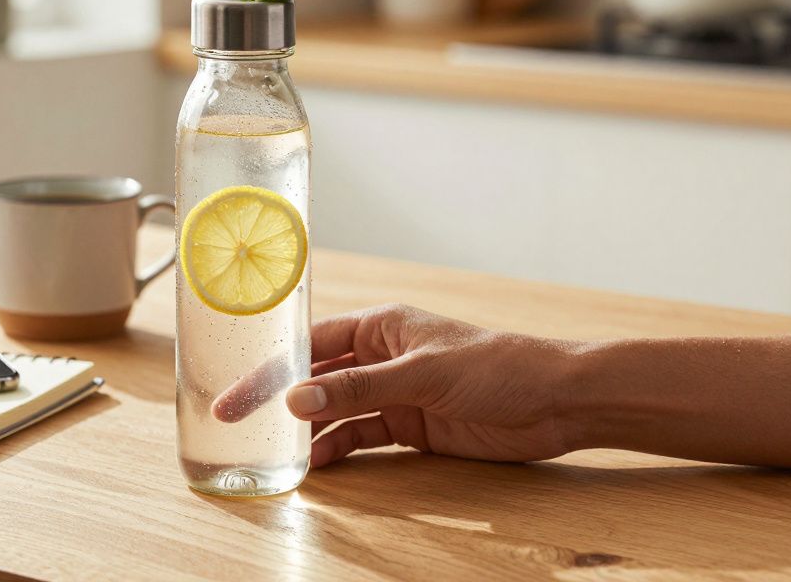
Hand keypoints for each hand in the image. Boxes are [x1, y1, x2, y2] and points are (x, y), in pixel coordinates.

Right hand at [213, 304, 578, 467]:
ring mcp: (395, 393)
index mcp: (381, 326)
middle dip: (277, 398)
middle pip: (316, 378)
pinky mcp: (412, 426)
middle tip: (234, 419)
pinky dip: (339, 448)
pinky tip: (317, 464)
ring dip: (307, 430)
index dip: (272, 366)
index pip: (311, 344)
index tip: (237, 389)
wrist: (556, 401)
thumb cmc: (496, 365)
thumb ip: (358, 388)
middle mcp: (382, 357)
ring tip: (271, 451)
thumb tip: (297, 400)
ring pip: (336, 411)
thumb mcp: (422, 374)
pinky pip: (363, 436)